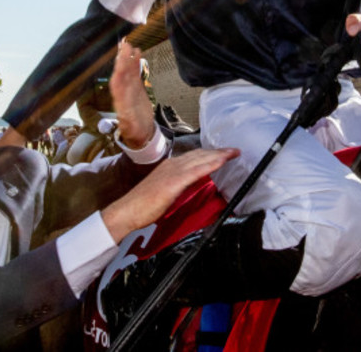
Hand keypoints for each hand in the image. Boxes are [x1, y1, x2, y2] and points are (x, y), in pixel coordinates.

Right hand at [101, 147, 238, 243]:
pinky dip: (211, 163)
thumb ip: (177, 187)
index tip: (223, 154)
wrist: (128, 211)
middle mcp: (172, 165)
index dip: (210, 154)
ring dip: (219, 154)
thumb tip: (190, 190)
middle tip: (233, 150)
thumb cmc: (142, 206)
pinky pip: (197, 170)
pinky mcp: (174, 181)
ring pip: (201, 158)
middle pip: (200, 154)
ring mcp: (173, 171)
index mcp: (169, 167)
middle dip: (218, 151)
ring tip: (233, 153)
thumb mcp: (163, 193)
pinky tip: (221, 161)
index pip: (194, 157)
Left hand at [109, 43, 155, 148]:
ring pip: (128, 71)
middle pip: (121, 74)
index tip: (120, 62)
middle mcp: (123, 93)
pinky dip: (135, 63)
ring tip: (129, 45)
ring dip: (128, 58)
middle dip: (122, 61)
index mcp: (120, 102)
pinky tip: (137, 52)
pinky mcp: (136, 87)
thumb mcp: (130, 130)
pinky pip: (135, 73)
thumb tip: (124, 120)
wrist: (141, 132)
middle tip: (124, 46)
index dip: (119, 73)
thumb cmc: (134, 132)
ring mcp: (130, 89)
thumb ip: (127, 124)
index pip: (117, 85)